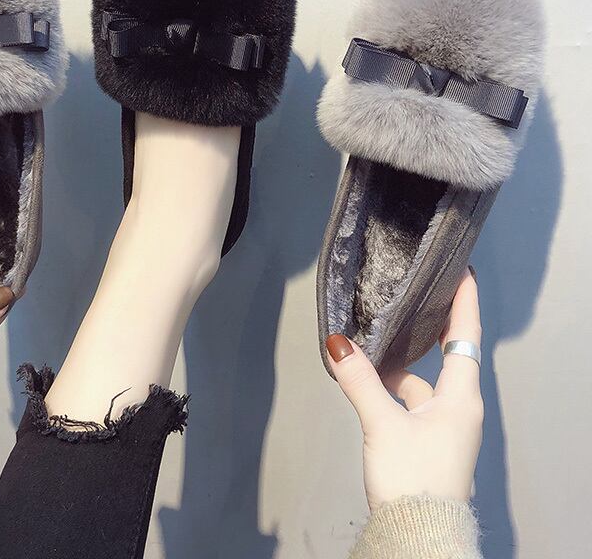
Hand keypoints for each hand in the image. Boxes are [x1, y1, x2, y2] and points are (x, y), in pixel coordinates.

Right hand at [326, 269, 482, 510]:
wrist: (419, 537)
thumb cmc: (413, 478)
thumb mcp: (383, 424)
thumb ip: (359, 381)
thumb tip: (337, 343)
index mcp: (460, 397)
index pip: (466, 336)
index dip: (465, 302)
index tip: (463, 271)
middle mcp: (458, 407)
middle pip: (446, 354)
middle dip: (430, 326)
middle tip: (412, 298)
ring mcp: (445, 427)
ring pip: (423, 381)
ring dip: (400, 365)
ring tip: (370, 346)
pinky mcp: (429, 442)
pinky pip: (413, 402)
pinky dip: (393, 390)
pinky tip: (369, 386)